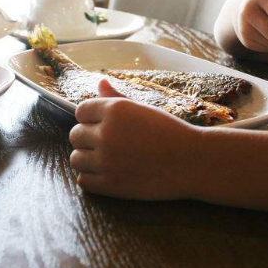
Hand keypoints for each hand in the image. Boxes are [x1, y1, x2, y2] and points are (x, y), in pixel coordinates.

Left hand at [69, 79, 203, 199]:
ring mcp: (107, 160)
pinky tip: (107, 173)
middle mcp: (107, 133)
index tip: (105, 126)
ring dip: (87, 159)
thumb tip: (100, 82)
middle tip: (108, 144)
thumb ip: (117, 97)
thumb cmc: (170, 132)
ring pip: (76, 159)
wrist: (193, 162)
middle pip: (75, 135)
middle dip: (88, 139)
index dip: (91, 118)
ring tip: (107, 159)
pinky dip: (91, 178)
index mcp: (115, 110)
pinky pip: (83, 180)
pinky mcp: (110, 184)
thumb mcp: (144, 109)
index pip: (81, 111)